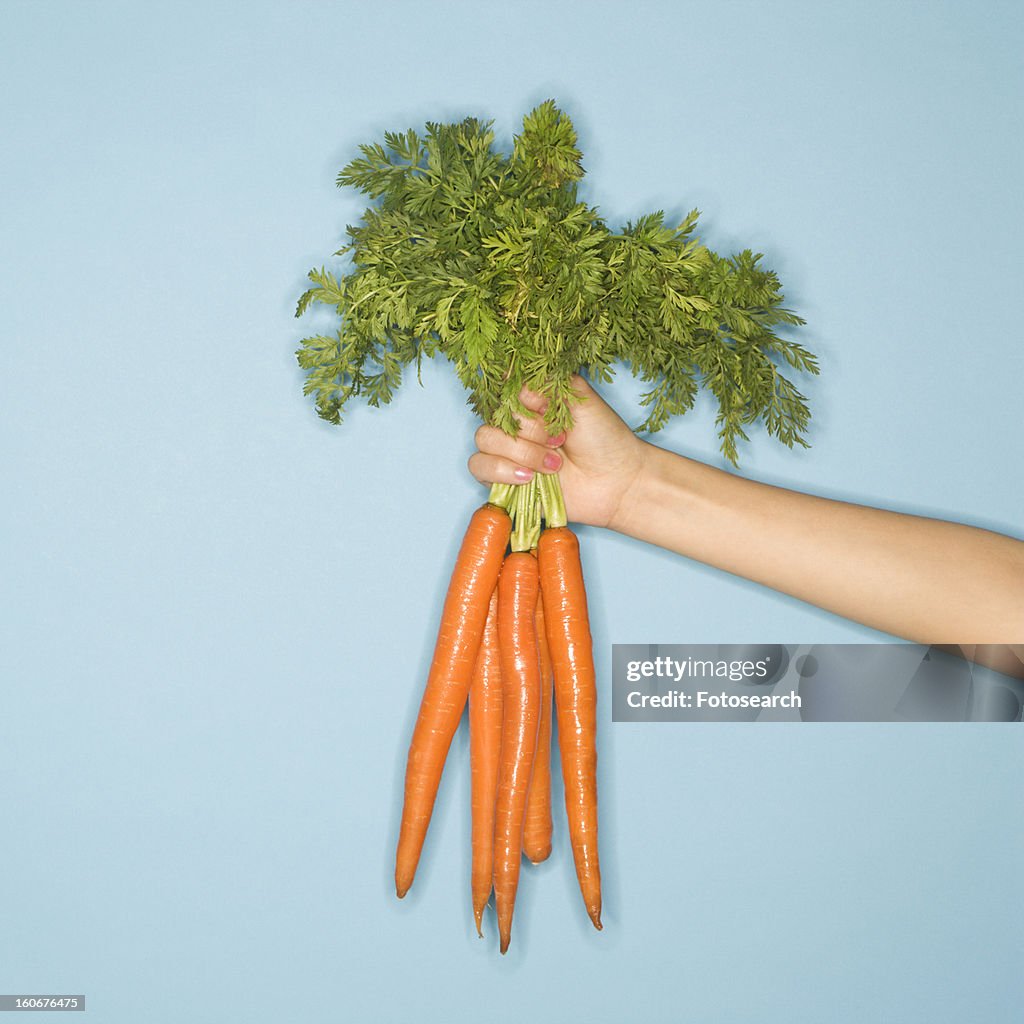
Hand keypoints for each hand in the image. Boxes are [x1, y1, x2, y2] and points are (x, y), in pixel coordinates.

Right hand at [468, 375, 648, 528]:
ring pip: (485, 440)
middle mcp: (516, 423)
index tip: (550, 409)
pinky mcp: (503, 480)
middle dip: (530, 430)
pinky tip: (529, 476)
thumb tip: (511, 372)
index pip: (503, 386)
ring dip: (521, 452)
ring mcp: (508, 451)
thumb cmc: (604, 439)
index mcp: (531, 401)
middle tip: (561, 441)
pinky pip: (479, 467)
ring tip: (554, 464)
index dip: (523, 399)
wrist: (616, 482)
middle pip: (494, 413)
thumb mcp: (581, 397)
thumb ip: (548, 381)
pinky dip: (503, 470)